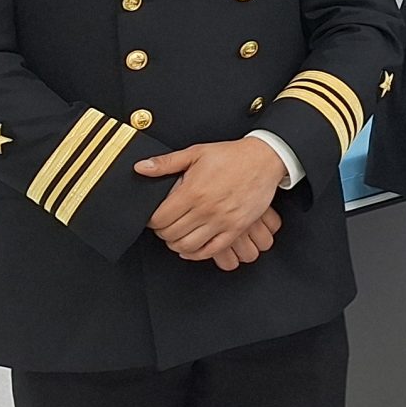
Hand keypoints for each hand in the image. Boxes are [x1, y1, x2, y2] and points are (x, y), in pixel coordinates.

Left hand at [139, 140, 286, 262]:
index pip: (160, 218)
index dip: (151, 221)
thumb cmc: (231, 156)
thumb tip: (141, 168)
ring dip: (176, 244)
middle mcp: (206, 209)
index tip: (154, 218)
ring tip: (176, 236)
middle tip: (164, 226)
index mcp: (193, 191)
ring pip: (188, 246)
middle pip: (171, 234)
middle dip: (162, 232)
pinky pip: (211, 250)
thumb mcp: (196, 153)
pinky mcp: (236, 228)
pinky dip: (197, 253)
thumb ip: (166, 163)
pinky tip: (191, 248)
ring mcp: (222, 221)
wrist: (264, 159)